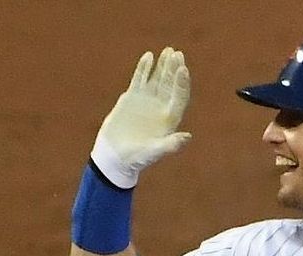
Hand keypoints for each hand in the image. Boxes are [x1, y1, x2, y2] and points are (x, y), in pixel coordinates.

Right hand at [91, 47, 191, 187]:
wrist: (115, 156)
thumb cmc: (136, 158)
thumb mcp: (154, 152)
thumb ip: (170, 145)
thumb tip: (187, 137)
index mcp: (170, 119)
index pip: (179, 96)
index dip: (181, 83)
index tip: (182, 69)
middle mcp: (161, 107)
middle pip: (171, 84)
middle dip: (174, 69)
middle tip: (178, 53)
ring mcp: (147, 101)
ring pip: (157, 79)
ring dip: (163, 65)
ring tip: (169, 50)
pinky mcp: (132, 98)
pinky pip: (140, 79)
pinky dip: (144, 68)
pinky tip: (149, 56)